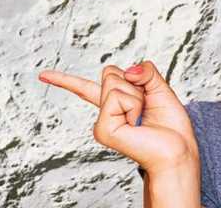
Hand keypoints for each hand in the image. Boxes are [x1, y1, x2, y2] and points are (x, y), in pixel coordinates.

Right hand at [38, 61, 198, 173]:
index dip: (64, 80)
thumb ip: (144, 71)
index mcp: (114, 104)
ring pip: (114, 83)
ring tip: (142, 117)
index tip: (43, 75)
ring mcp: (102, 122)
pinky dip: (133, 105)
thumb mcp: (160, 87)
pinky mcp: (103, 130)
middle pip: (110, 73)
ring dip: (136, 96)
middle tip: (145, 106)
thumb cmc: (170, 124)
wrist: (178, 149)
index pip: (85, 88)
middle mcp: (105, 113)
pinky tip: (136, 124)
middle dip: (133, 82)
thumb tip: (127, 71)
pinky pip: (117, 97)